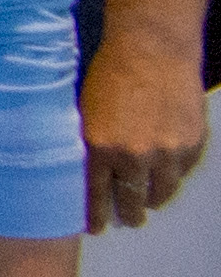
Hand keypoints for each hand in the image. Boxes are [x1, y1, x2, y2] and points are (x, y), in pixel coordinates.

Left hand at [83, 39, 206, 229]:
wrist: (152, 48)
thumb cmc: (110, 73)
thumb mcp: (84, 110)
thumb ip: (87, 144)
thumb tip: (84, 172)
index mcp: (99, 147)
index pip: (95, 196)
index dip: (96, 216)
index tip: (96, 228)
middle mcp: (134, 155)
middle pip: (131, 199)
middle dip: (129, 213)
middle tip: (130, 219)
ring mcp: (167, 151)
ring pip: (162, 190)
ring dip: (154, 198)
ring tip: (149, 202)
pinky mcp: (191, 143)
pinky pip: (183, 171)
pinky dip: (174, 175)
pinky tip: (167, 175)